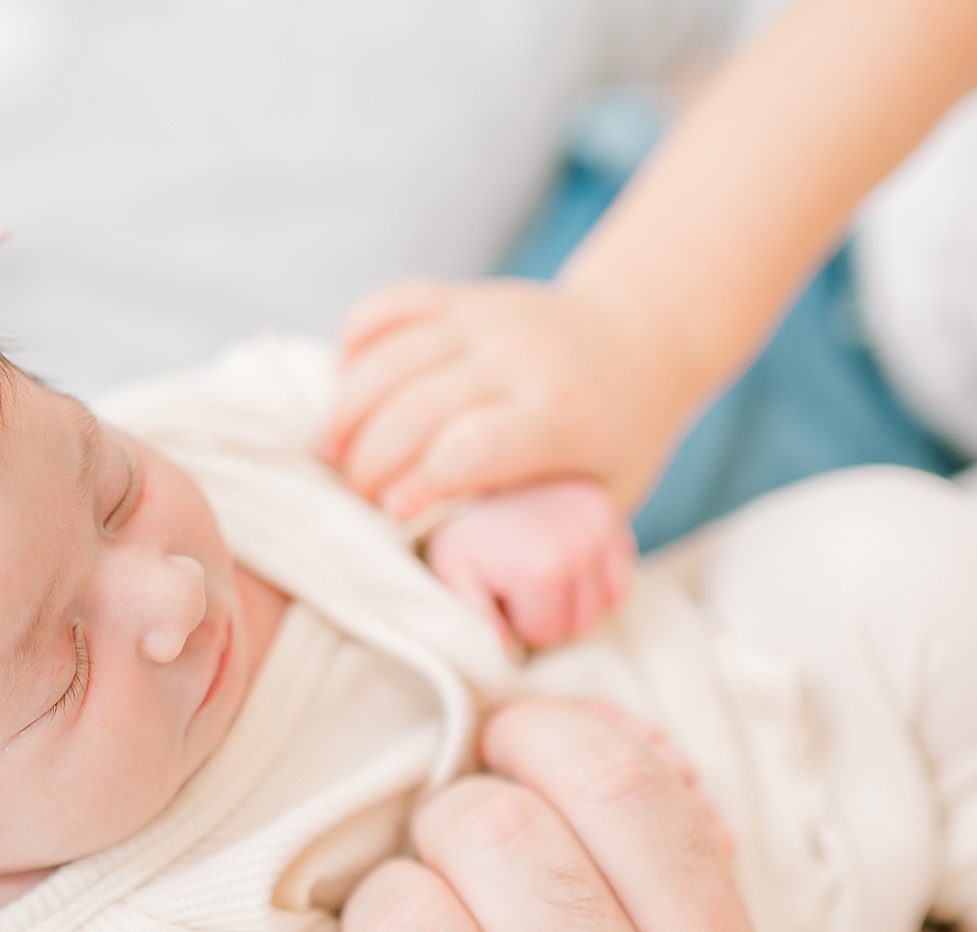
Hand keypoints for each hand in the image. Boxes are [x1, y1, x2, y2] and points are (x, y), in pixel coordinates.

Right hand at [323, 278, 688, 519]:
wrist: (642, 337)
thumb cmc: (618, 438)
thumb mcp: (602, 495)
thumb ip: (541, 525)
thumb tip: (479, 588)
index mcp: (558, 415)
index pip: (468, 448)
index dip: (418, 484)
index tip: (393, 516)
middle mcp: (519, 358)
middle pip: (414, 407)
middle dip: (369, 460)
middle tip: (356, 498)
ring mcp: (489, 319)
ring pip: (390, 356)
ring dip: (347, 409)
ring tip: (333, 453)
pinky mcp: (466, 298)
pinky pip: (392, 305)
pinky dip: (357, 338)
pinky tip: (346, 382)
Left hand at [426, 480, 634, 650]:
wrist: (478, 470)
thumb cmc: (464, 530)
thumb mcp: (452, 571)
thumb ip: (476, 617)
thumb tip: (509, 653)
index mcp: (546, 570)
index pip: (547, 635)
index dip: (517, 621)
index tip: (497, 590)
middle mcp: (585, 547)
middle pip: (580, 623)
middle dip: (547, 613)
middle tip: (516, 580)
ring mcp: (604, 527)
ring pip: (604, 603)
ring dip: (572, 598)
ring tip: (537, 568)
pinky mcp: (614, 515)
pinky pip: (620, 573)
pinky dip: (597, 576)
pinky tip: (564, 560)